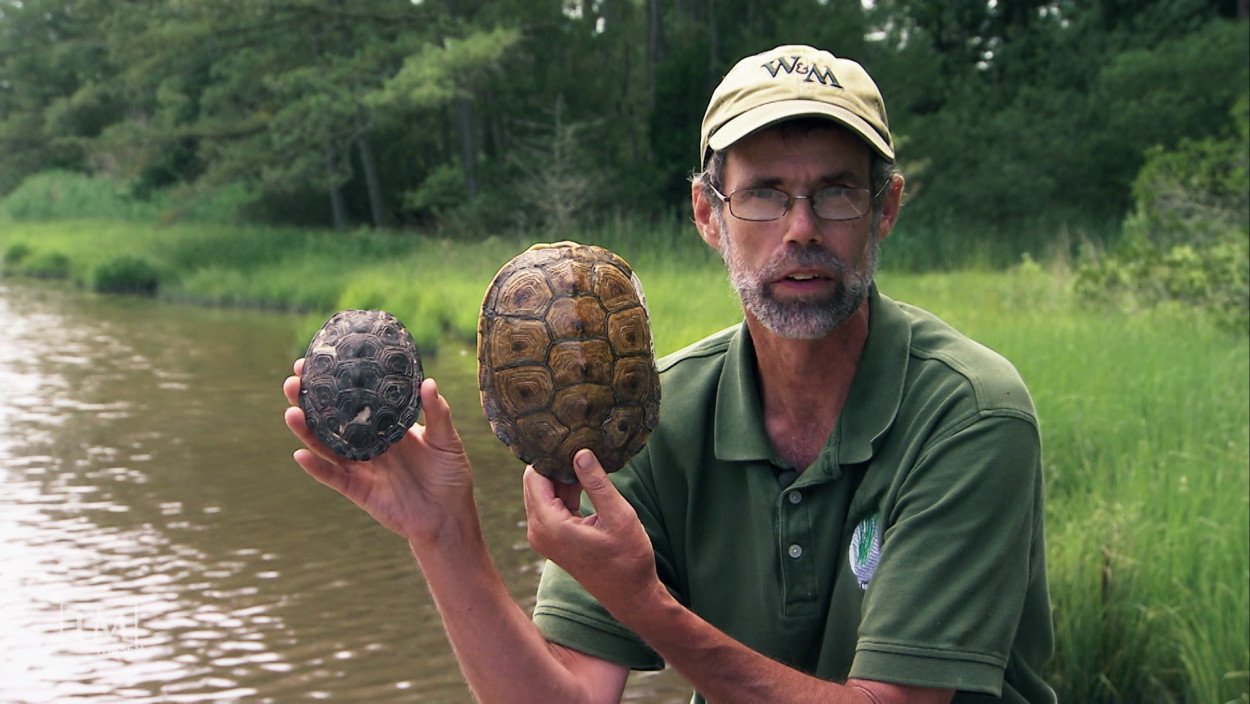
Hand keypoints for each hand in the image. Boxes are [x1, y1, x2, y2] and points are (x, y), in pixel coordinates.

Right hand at [283, 358, 474, 547]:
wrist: (448, 516)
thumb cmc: (450, 475)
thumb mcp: (446, 440)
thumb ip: (437, 413)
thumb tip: (427, 382)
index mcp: (386, 426)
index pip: (356, 400)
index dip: (337, 384)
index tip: (319, 363)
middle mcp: (368, 443)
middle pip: (332, 420)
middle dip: (310, 401)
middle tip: (294, 381)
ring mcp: (361, 467)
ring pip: (326, 446)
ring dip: (306, 430)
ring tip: (291, 411)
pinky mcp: (358, 490)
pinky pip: (333, 478)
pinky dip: (317, 468)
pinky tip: (300, 454)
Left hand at [522, 450, 659, 615]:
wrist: (630, 595)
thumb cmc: (628, 558)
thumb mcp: (617, 515)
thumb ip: (596, 482)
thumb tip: (580, 452)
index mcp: (550, 525)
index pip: (534, 476)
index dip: (549, 456)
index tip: (569, 438)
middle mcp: (538, 531)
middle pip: (534, 483)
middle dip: (554, 464)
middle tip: (579, 444)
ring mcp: (543, 537)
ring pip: (542, 493)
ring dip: (561, 477)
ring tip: (586, 460)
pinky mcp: (552, 539)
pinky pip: (551, 506)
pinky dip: (565, 491)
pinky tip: (585, 480)